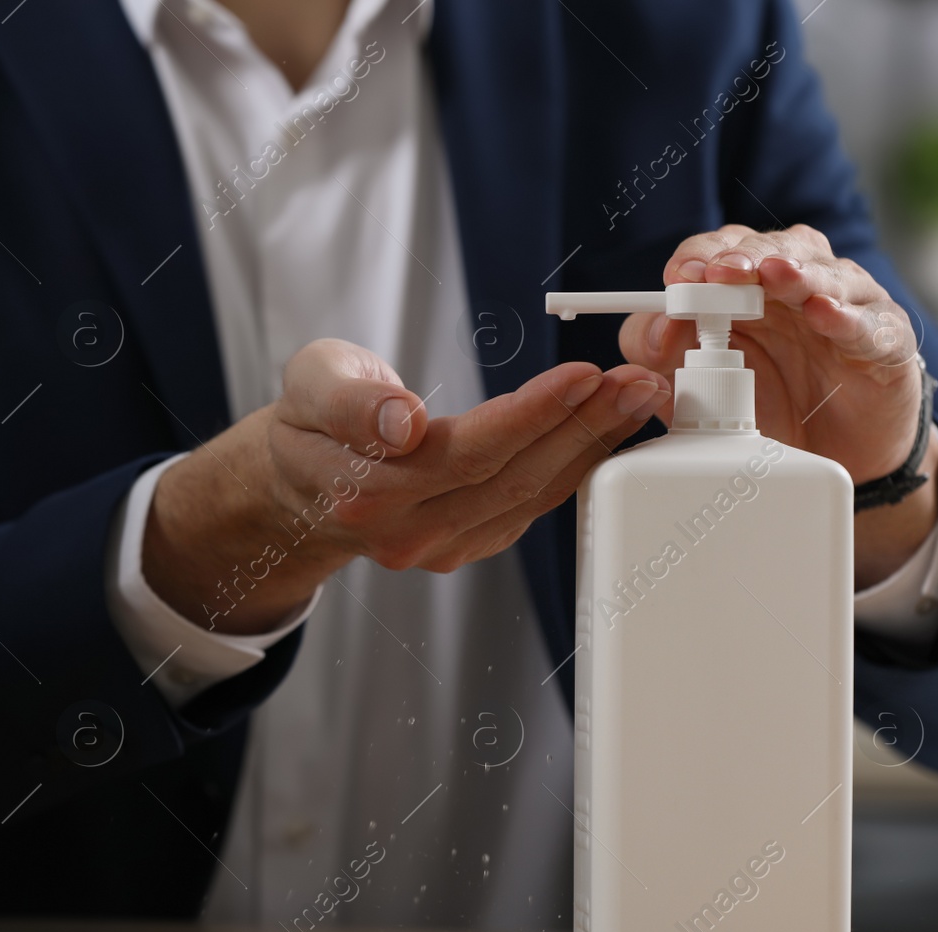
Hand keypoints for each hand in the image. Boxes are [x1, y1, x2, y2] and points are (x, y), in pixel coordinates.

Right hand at [144, 338, 669, 632]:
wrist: (301, 482)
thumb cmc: (311, 421)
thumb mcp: (310, 382)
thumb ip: (349, 399)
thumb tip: (401, 423)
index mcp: (365, 490)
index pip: (465, 453)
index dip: (530, 416)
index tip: (582, 377)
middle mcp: (405, 531)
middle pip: (512, 478)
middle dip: (582, 427)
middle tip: (637, 383)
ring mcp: (438, 548)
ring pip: (530, 496)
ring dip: (590, 447)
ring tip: (634, 399)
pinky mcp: (465, 546)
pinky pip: (531, 506)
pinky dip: (572, 467)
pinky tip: (602, 431)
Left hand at [617, 224, 937, 587]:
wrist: (831, 454)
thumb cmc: (764, 404)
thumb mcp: (694, 382)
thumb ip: (660, 352)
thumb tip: (652, 326)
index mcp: (748, 285)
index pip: (722, 250)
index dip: (699, 257)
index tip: (679, 276)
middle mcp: (798, 283)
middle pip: (773, 248)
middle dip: (745, 256)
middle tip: (722, 270)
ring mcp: (847, 305)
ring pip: (825, 273)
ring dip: (796, 272)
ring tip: (773, 274)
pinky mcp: (886, 340)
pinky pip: (869, 323)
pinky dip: (846, 317)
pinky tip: (824, 313)